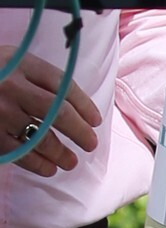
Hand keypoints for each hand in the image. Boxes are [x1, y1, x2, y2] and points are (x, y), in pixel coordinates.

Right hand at [0, 50, 99, 175]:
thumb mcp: (8, 59)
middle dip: (80, 132)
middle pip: (59, 112)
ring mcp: (0, 111)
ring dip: (61, 153)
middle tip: (90, 143)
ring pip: (41, 136)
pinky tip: (48, 168)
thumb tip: (72, 102)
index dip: (84, 104)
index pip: (63, 84)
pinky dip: (37, 164)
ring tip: (71, 162)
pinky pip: (20, 153)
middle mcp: (11, 86)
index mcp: (19, 62)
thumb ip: (34, 75)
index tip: (95, 120)